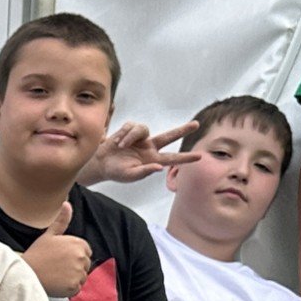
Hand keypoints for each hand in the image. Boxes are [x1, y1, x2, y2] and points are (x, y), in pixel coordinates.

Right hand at [23, 202, 92, 298]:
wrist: (25, 272)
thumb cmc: (35, 255)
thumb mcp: (49, 235)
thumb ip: (62, 221)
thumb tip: (67, 204)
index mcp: (78, 243)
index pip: (85, 252)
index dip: (73, 256)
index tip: (60, 259)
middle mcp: (81, 257)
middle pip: (85, 265)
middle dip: (73, 268)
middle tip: (56, 268)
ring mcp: (78, 272)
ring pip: (81, 277)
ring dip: (71, 278)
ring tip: (55, 275)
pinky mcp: (74, 286)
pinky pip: (76, 289)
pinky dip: (68, 289)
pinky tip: (56, 283)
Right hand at [82, 120, 200, 184]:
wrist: (100, 163)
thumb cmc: (116, 172)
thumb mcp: (129, 175)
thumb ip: (144, 172)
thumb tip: (159, 167)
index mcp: (152, 159)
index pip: (172, 158)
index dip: (185, 158)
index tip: (199, 156)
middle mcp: (149, 147)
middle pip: (169, 136)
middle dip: (182, 130)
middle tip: (196, 125)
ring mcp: (140, 138)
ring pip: (143, 128)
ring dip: (130, 137)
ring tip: (120, 146)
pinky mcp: (130, 130)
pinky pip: (130, 126)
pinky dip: (122, 134)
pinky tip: (116, 142)